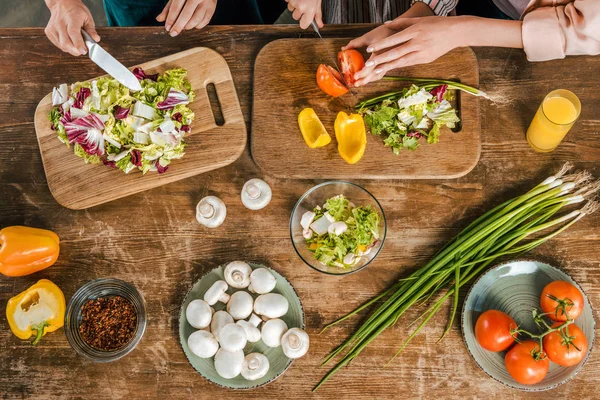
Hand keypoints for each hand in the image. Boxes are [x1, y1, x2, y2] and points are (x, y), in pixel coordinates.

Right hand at [44, 0, 99, 55]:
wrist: (61, 4)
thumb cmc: (76, 11)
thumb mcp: (87, 17)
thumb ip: (91, 30)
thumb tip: (96, 39)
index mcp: (71, 18)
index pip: (73, 33)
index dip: (78, 44)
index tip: (84, 51)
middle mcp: (60, 23)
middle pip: (66, 43)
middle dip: (76, 50)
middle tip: (83, 49)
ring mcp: (52, 28)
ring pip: (62, 46)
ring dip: (71, 48)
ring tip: (76, 41)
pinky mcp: (48, 32)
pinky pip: (58, 44)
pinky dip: (65, 46)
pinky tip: (69, 39)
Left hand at [156, 0, 217, 36]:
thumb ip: (169, 7)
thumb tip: (159, 19)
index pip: (176, 8)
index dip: (171, 19)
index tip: (167, 28)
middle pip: (186, 15)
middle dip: (178, 26)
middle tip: (173, 33)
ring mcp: (206, 2)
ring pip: (196, 20)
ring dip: (188, 26)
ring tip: (183, 27)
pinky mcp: (212, 7)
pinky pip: (205, 21)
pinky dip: (198, 26)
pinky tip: (192, 25)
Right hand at [286, 0, 322, 28]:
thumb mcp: (318, 3)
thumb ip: (318, 14)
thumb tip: (319, 25)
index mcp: (310, 10)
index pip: (303, 25)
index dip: (304, 22)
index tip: (305, 20)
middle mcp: (301, 7)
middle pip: (295, 17)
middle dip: (298, 12)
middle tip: (303, 5)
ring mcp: (293, 2)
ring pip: (290, 9)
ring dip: (294, 5)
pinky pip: (287, 1)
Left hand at [348, 17, 464, 85]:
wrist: (455, 32)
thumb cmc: (436, 24)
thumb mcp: (419, 20)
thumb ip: (402, 22)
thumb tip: (386, 24)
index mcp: (415, 31)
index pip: (394, 39)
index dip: (381, 44)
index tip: (370, 49)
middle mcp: (417, 42)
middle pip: (396, 52)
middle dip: (381, 58)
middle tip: (368, 64)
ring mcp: (422, 52)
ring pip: (402, 61)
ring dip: (388, 66)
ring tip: (375, 71)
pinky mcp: (425, 59)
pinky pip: (409, 63)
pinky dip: (398, 65)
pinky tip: (389, 69)